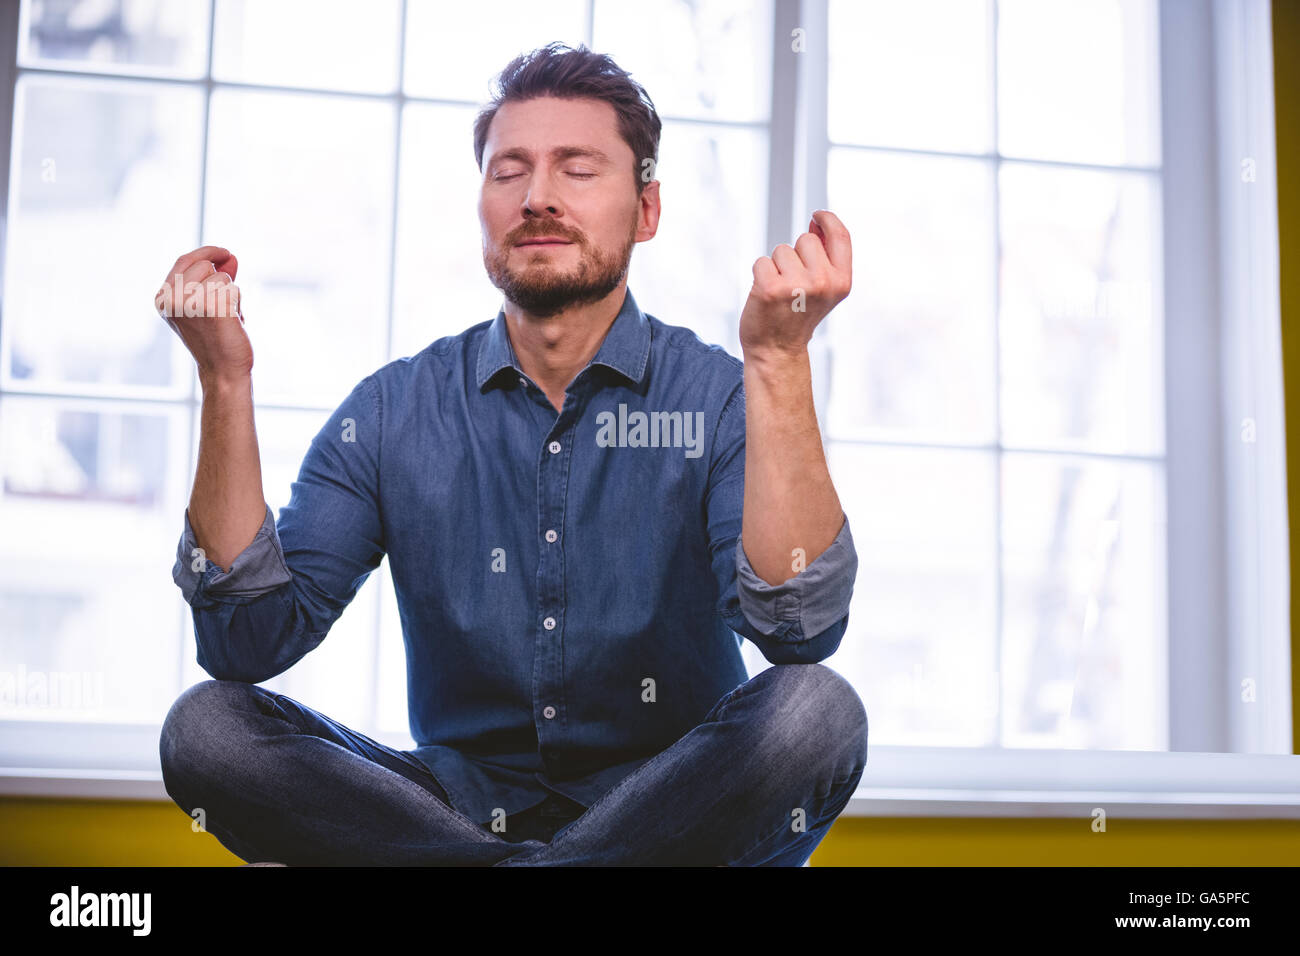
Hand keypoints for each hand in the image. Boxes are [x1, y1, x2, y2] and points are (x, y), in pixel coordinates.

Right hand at [155, 245, 251, 383]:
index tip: (227, 253)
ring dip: (230, 293)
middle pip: (203, 265)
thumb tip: (229, 257)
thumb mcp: (206, 305)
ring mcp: (188, 303)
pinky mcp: (209, 308)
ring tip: (225, 317)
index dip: (207, 253)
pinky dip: (237, 302)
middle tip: (221, 305)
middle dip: (220, 279)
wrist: (224, 370)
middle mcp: (170, 300)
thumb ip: (213, 279)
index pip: (184, 261)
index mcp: (163, 299)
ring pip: (221, 276)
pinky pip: (232, 289)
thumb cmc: (218, 339)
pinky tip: (231, 321)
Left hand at [738, 209, 851, 358]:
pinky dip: (760, 274)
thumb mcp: (824, 290)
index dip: (828, 219)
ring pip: (781, 250)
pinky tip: (766, 295)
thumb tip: (817, 223)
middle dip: (796, 253)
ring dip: (776, 265)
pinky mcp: (770, 288)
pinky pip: (761, 261)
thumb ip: (826, 258)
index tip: (816, 216)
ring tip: (780, 291)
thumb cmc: (798, 316)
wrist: (777, 351)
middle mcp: (823, 282)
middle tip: (793, 284)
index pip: (840, 236)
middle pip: (806, 239)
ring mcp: (796, 285)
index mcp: (841, 282)